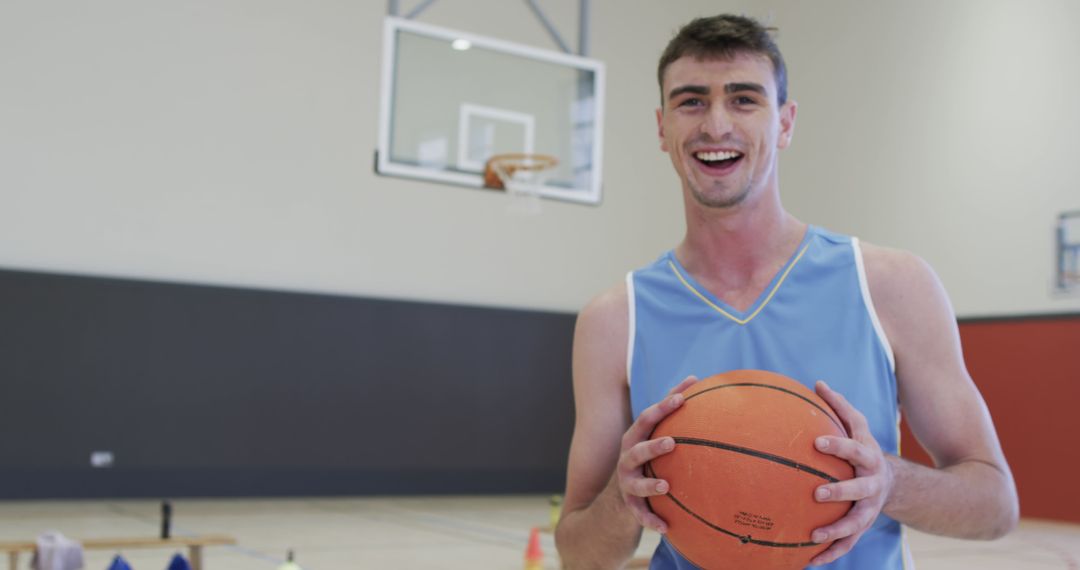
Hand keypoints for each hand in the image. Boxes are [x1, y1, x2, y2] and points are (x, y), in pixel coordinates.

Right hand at [615, 376, 698, 533]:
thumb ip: (671, 410)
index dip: (662, 408)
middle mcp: (627, 459)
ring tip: (666, 486)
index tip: (681, 399)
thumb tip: (696, 379)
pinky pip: (640, 514)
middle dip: (652, 446)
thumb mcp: (652, 434)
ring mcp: (626, 483)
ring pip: (636, 484)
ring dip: (650, 485)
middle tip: (672, 443)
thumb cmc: (646, 456)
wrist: (619, 495)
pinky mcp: (630, 505)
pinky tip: (665, 528)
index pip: (646, 419)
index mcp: (634, 438)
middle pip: (636, 450)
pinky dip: (651, 520)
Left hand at [808, 381, 894, 565]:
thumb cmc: (862, 447)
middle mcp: (872, 484)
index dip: (837, 446)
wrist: (889, 481)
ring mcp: (869, 508)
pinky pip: (848, 543)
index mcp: (868, 457)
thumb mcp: (857, 426)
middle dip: (840, 492)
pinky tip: (809, 562)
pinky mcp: (862, 525)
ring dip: (836, 531)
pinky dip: (831, 553)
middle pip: (859, 489)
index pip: (853, 449)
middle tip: (817, 493)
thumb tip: (817, 383)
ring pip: (855, 523)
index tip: (817, 442)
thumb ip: (838, 405)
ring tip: (813, 536)